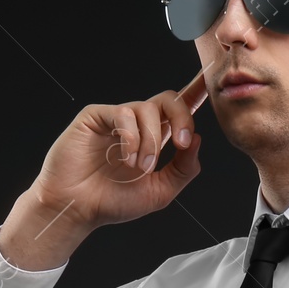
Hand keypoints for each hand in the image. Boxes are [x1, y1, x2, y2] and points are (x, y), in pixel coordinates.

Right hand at [30, 67, 210, 229]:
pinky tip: (126, 158)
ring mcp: (117, 119)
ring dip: (152, 141)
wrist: (77, 209)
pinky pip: (124, 114)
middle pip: (169, 99)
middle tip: (184, 143)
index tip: (211, 77)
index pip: (179, 110)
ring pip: (148, 108)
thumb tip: (198, 140)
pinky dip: (131, 138)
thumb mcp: (160, 191)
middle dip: (183, 118)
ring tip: (140, 167)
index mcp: (155, 138)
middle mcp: (138, 125)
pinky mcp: (96, 116)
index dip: (196, 90)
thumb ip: (183, 169)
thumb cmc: (112, 202)